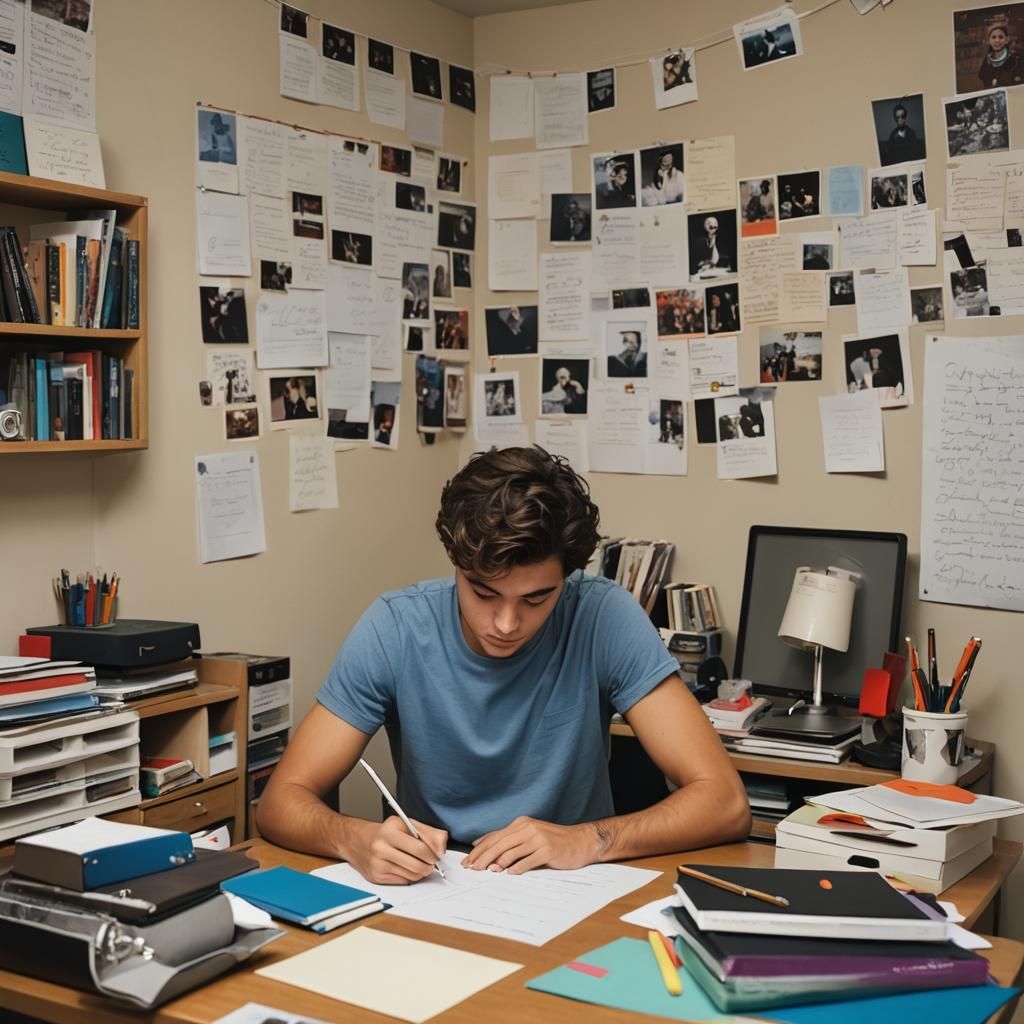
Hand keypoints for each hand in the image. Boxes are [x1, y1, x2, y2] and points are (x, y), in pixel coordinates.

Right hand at [347, 815, 446, 884]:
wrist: (358, 841)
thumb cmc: (385, 832)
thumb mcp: (406, 824)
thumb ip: (428, 832)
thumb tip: (441, 847)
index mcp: (390, 831)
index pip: (420, 848)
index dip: (433, 854)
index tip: (437, 855)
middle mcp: (381, 848)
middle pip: (417, 865)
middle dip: (430, 866)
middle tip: (432, 863)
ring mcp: (378, 864)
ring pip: (412, 876)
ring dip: (421, 872)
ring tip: (421, 864)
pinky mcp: (377, 877)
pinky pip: (403, 881)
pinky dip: (410, 876)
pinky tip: (407, 868)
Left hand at [463, 817, 601, 874]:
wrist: (581, 841)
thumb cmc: (554, 840)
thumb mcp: (530, 835)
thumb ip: (510, 841)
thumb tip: (483, 847)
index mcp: (521, 824)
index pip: (494, 837)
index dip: (479, 850)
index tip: (467, 860)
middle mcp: (528, 828)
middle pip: (499, 844)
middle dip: (483, 857)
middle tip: (472, 868)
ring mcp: (538, 839)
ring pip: (511, 852)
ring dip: (497, 864)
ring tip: (488, 872)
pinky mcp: (547, 851)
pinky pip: (527, 861)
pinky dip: (516, 868)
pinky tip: (510, 874)